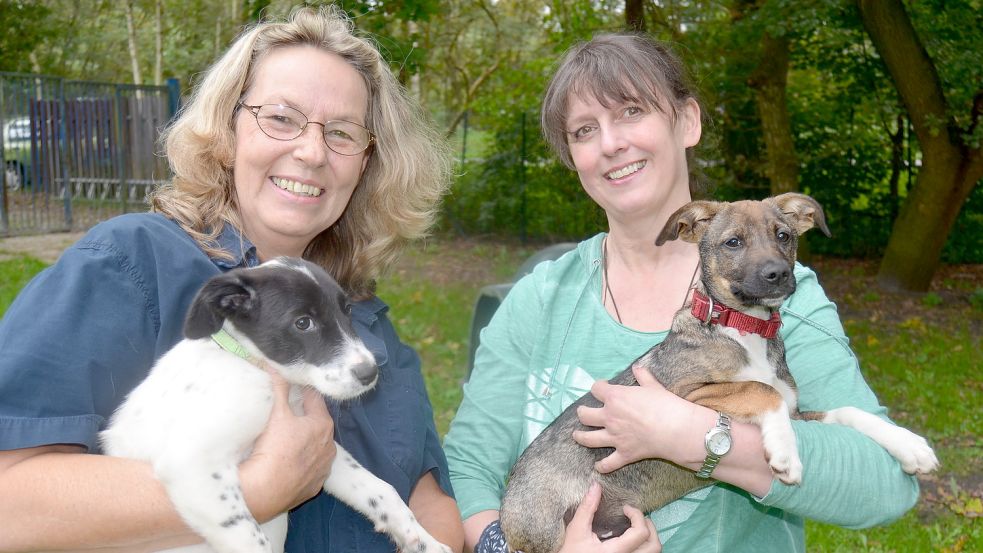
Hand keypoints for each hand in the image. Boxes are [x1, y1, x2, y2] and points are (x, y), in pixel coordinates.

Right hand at [240, 367, 336, 519]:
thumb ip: (278, 386)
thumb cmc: (273, 448)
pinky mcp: (313, 487)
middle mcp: (329, 446)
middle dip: (303, 417)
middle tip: (285, 412)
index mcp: (323, 424)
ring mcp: (323, 468)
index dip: (302, 390)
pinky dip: (300, 464)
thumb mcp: (276, 412)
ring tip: (284, 439)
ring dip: (303, 442)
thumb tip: (275, 365)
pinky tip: (286, 463)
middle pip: (316, 424)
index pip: (314, 398)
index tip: (291, 385)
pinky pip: (308, 469)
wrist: (264, 491)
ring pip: (314, 447)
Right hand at [558, 482, 660, 552]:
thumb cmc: (572, 552)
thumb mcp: (577, 530)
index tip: (625, 508)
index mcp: (616, 552)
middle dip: (649, 526)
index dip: (637, 515)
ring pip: (653, 552)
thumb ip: (587, 508)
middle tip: (635, 516)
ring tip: (635, 526)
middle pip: (654, 545)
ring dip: (649, 537)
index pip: (641, 533)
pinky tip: (631, 538)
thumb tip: (596, 487)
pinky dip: (643, 545)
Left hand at [573, 364, 698, 472]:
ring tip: (576, 435)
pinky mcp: (623, 454)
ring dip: (580, 437)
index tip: (601, 387)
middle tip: (582, 412)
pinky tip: (597, 466)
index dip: (598, 387)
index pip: (596, 389)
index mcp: (615, 397)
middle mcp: (609, 417)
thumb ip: (643, 376)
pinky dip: (602, 466)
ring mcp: (614, 437)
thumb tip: (637, 366)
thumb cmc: (664, 404)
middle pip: (585, 415)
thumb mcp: (653, 386)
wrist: (675, 429)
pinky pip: (607, 463)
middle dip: (581, 413)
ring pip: (588, 439)